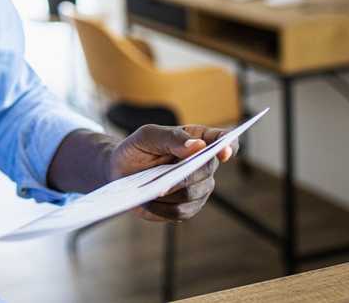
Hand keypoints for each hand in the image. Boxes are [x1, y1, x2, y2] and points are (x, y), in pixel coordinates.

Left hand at [107, 124, 236, 222]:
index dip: (229, 145)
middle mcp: (203, 164)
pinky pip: (181, 212)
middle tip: (164, 181)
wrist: (119, 171)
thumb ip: (172, 137)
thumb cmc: (137, 148)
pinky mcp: (186, 207)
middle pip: (208, 170)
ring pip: (194, 194)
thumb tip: (197, 146)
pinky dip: (162, 208)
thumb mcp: (148, 135)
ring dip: (170, 192)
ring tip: (149, 188)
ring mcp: (198, 188)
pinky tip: (148, 200)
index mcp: (198, 139)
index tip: (224, 150)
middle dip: (187, 175)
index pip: (224, 140)